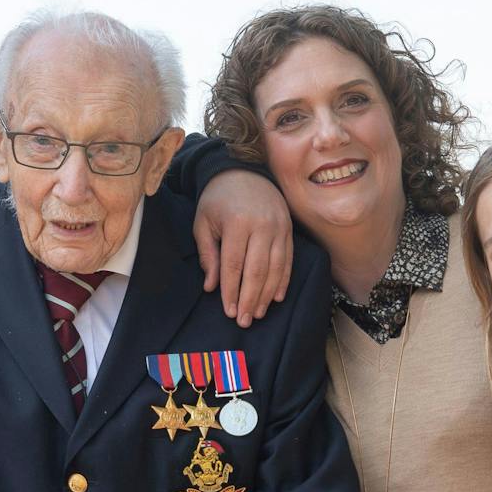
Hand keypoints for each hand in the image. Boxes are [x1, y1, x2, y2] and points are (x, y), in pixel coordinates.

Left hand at [193, 169, 292, 327]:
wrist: (242, 171)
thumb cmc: (218, 200)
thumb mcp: (203, 223)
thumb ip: (208, 254)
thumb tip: (211, 287)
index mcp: (237, 223)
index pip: (234, 265)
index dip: (231, 291)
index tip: (229, 312)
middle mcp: (262, 226)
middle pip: (257, 271)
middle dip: (250, 299)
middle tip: (245, 321)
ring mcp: (279, 227)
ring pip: (276, 268)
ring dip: (267, 295)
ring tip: (259, 313)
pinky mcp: (288, 229)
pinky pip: (288, 260)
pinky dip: (283, 280)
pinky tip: (277, 297)